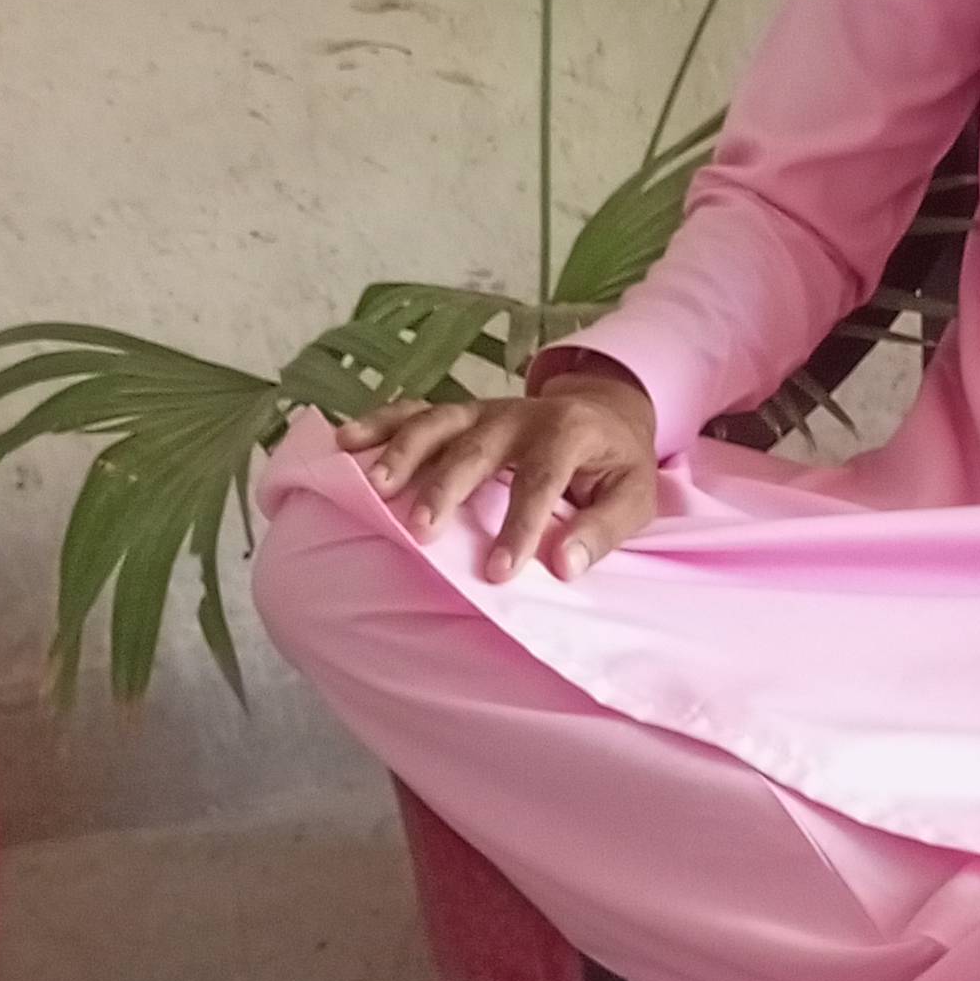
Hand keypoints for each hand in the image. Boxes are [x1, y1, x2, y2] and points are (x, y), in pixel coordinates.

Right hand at [332, 365, 658, 578]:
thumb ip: (602, 531)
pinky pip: (414, 411)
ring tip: (375, 487)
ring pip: (437, 424)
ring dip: (403, 452)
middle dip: (446, 488)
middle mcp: (519, 414)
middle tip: (420, 530)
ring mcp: (484, 409)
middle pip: (476, 448)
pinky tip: (345, 440)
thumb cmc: (617, 464)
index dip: (518, 526)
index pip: (540, 481)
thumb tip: (564, 567)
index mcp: (569, 432)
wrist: (606, 407)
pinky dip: (379, 423)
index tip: (497, 573)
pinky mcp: (461, 412)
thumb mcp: (635, 498)